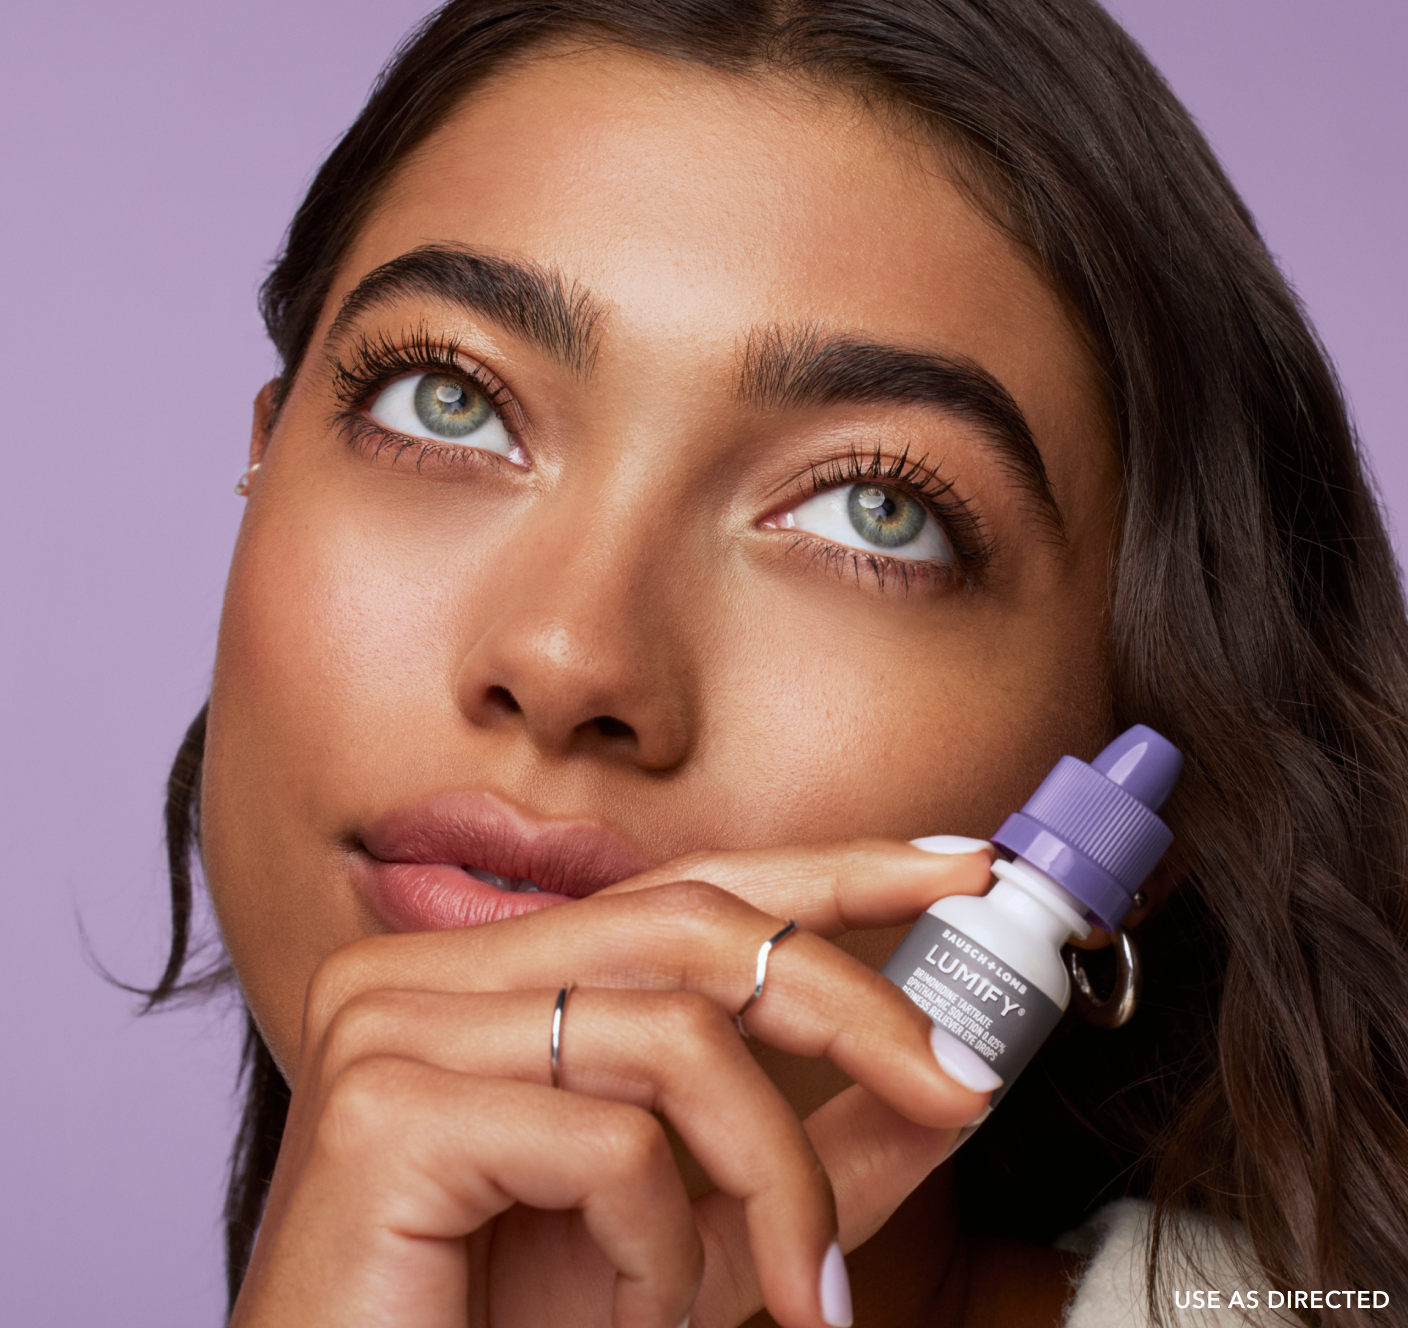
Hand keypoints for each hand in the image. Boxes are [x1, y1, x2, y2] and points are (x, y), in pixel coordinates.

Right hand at [230, 839, 993, 1327]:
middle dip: (853, 1004)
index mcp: (491, 974)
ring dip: (776, 1180)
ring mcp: (393, 1027)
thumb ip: (810, 1151)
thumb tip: (950, 1084)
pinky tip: (635, 1318)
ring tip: (798, 1292)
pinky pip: (607, 1142)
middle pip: (693, 929)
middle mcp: (428, 970)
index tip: (957, 867)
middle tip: (962, 1086)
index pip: (684, 886)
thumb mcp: (691, 1231)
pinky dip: (664, 1250)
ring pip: (674, 1039)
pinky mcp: (383, 1114)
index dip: (831, 867)